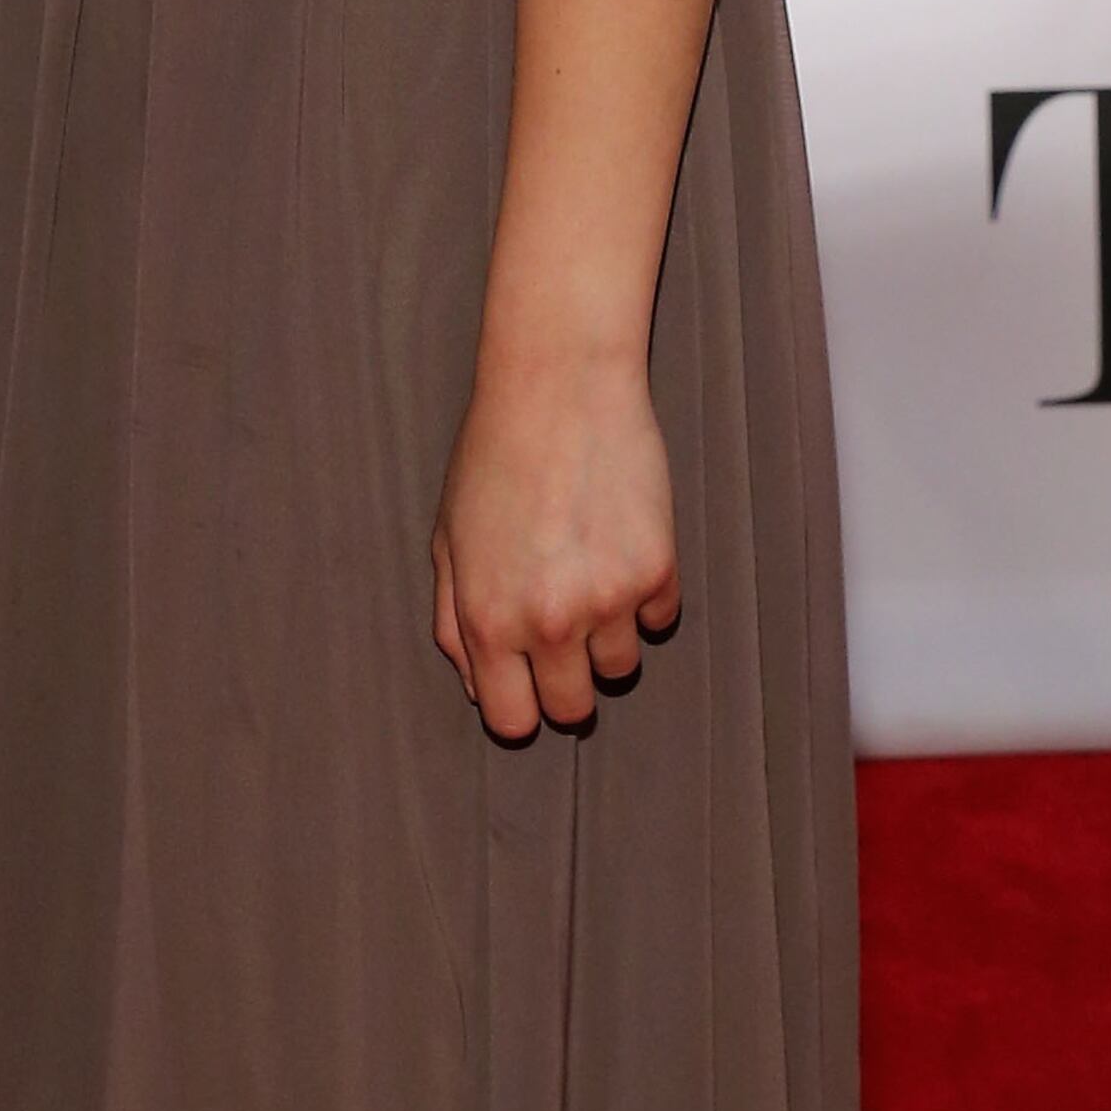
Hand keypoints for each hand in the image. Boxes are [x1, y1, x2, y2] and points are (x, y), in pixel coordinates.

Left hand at [431, 361, 682, 742]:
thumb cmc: (494, 458)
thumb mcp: (449, 542)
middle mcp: (547, 622)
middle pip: (574, 710)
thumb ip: (455, 622)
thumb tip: (480, 685)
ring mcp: (607, 600)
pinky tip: (620, 547)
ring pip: (621, 668)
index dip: (521, 707)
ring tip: (589, 575)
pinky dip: (645, 596)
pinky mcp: (657, 571)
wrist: (558, 389)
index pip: (513, 722)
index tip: (529, 684)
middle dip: (568, 683)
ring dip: (607, 636)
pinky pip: (660, 619)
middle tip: (564, 634)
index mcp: (487, 620)